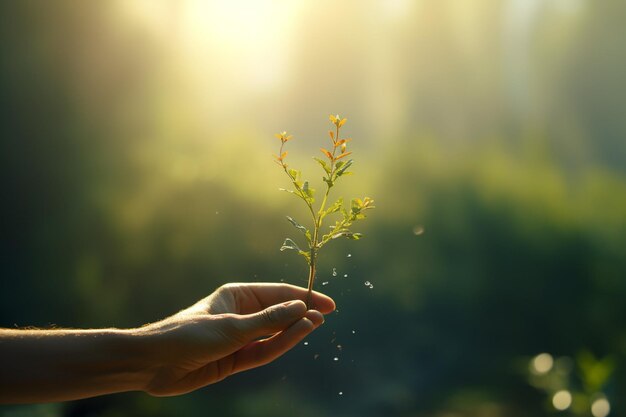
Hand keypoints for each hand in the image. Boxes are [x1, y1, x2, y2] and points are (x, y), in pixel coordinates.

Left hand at [140, 283, 334, 395]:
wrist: (154, 363)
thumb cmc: (188, 334)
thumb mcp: (232, 327)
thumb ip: (268, 320)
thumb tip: (300, 307)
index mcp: (237, 296)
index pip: (278, 293)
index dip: (304, 296)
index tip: (328, 303)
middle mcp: (241, 314)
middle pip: (279, 312)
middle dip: (302, 313)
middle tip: (326, 314)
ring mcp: (239, 338)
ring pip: (274, 333)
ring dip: (294, 330)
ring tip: (316, 323)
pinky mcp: (235, 359)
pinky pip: (263, 351)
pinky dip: (280, 345)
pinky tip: (296, 337)